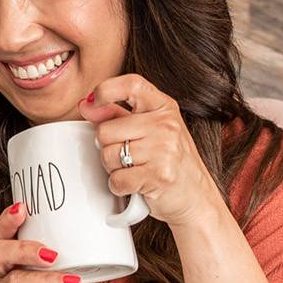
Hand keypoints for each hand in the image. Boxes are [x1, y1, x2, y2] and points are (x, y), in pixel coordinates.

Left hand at [79, 74, 226, 229]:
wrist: (197, 198)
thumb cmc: (171, 164)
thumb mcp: (149, 131)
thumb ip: (117, 115)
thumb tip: (86, 104)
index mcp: (164, 108)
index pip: (131, 84)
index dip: (107, 90)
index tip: (95, 101)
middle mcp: (166, 125)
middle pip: (105, 131)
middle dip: (108, 148)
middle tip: (129, 157)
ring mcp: (165, 149)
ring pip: (107, 156)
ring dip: (114, 169)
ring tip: (136, 170)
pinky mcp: (159, 175)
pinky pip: (116, 180)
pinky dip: (119, 187)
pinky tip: (136, 185)